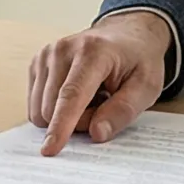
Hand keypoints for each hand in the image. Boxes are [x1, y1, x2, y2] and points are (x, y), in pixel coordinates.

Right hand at [25, 11, 172, 156]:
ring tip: (91, 96)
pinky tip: (76, 94)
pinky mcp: (37, 63)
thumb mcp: (147, 86)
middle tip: (103, 105)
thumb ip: (123, 111)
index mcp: (93, 51)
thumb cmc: (138, 60)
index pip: (72, 95)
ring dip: (65, 116)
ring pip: (41, 110)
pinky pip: (36, 105)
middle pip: (53, 108)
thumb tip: (96, 133)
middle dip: (76, 122)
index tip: (50, 149)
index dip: (61, 125)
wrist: (126, 34)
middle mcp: (63, 49)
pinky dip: (56, 109)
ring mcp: (46, 55)